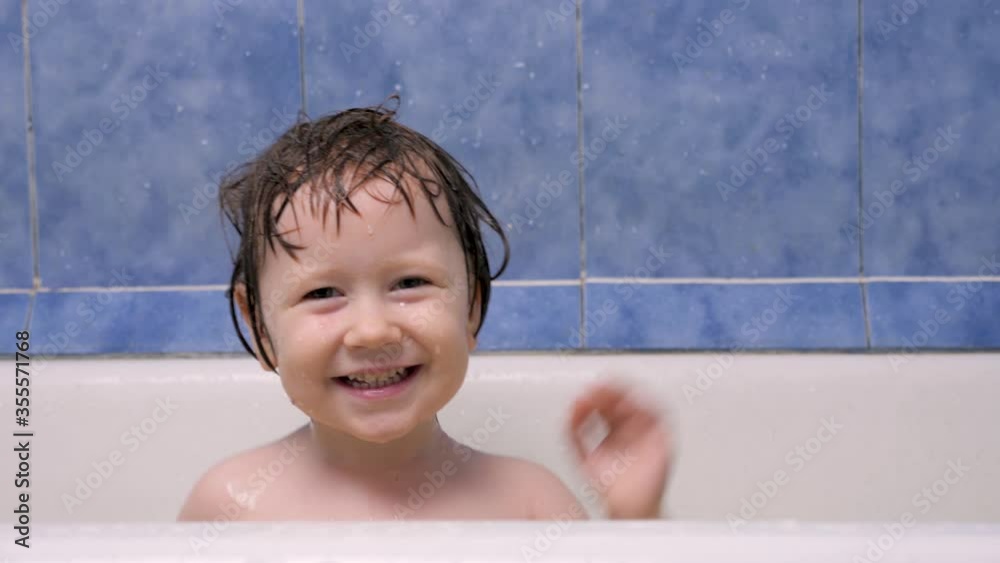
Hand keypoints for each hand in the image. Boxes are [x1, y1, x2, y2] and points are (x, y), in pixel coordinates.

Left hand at [568, 382, 672, 518]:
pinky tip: (628, 407)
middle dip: (607, 390)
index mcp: (613, 430)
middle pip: (622, 397)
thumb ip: (575, 432)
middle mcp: (631, 428)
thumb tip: (572, 410)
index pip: (605, 403)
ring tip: (608, 393)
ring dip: (624, 393)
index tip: (581, 397)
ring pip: (640, 400)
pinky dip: (645, 405)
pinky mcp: (661, 437)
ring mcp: (646, 431)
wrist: (627, 506)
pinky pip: (659, 414)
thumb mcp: (584, 453)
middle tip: (593, 390)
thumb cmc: (611, 486)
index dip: (594, 396)